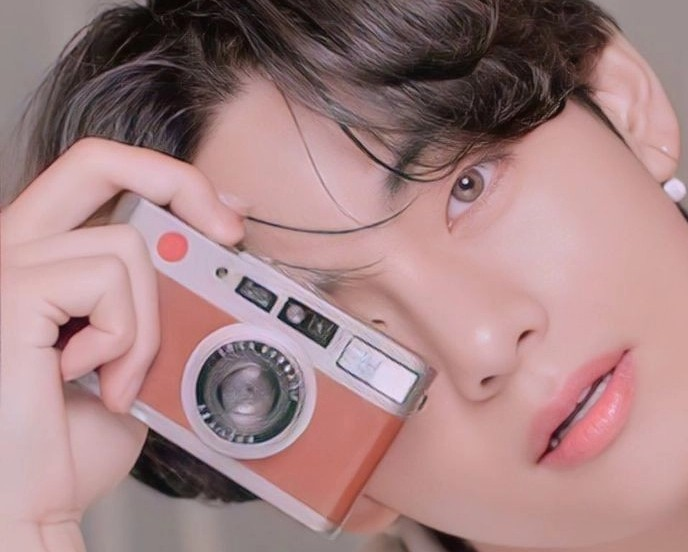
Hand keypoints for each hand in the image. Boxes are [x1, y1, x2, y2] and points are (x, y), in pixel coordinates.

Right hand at [0, 138, 243, 538]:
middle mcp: (14, 252)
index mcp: (42, 261)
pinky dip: (126, 336)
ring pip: (126, 247)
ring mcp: (5, 268)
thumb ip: (151, 305)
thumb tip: (203, 263)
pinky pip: (108, 280)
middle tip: (229, 228)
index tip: (224, 213)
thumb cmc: (70, 442)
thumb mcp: (130, 357)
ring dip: (149, 323)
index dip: (166, 180)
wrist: (32, 505)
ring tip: (121, 378)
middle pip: (95, 161)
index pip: (98, 179)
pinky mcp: (10, 292)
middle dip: (177, 181)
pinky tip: (94, 382)